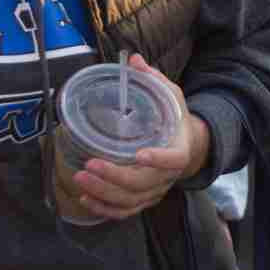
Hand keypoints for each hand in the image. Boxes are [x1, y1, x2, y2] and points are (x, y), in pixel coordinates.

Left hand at [68, 55, 210, 220]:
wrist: (189, 147)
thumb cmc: (175, 120)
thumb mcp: (171, 97)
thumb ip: (154, 80)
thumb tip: (133, 59)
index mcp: (179, 149)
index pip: (173, 160)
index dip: (158, 159)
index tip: (139, 153)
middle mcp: (168, 176)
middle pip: (143, 183)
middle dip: (115, 176)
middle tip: (89, 165)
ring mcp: (156, 190)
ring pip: (131, 200)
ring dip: (104, 193)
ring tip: (79, 178)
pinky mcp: (144, 199)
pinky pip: (126, 211)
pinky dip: (105, 209)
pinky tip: (85, 198)